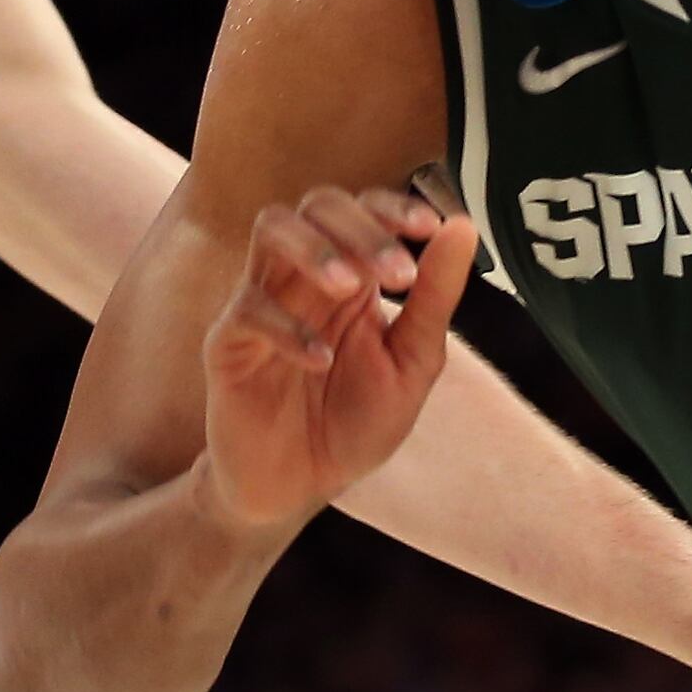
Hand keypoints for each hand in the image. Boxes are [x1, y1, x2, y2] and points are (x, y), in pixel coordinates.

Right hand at [198, 185, 477, 532]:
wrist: (299, 487)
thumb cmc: (352, 423)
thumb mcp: (411, 364)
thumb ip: (434, 299)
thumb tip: (463, 227)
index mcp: (351, 273)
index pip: (363, 206)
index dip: (393, 205)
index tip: (429, 227)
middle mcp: (304, 276)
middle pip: (317, 203)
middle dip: (361, 227)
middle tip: (398, 273)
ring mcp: (263, 302)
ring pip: (271, 229)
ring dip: (315, 249)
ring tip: (350, 288)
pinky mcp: (229, 344)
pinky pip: (248, 311)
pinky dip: (288, 328)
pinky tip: (321, 360)